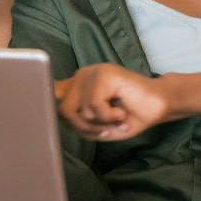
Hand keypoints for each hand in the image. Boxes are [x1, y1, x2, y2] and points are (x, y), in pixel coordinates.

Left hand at [55, 64, 169, 139]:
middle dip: (83, 127)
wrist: (158, 106)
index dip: (45, 103)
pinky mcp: (104, 75)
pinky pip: (94, 107)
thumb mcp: (97, 125)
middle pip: (62, 110)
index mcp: (77, 85)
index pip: (51, 93)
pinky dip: (109, 117)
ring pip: (79, 111)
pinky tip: (121, 111)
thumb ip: (76, 121)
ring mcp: (93, 72)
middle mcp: (82, 75)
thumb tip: (54, 117)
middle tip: (104, 128)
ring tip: (116, 117)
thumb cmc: (129, 116)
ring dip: (100, 123)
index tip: (41, 115)